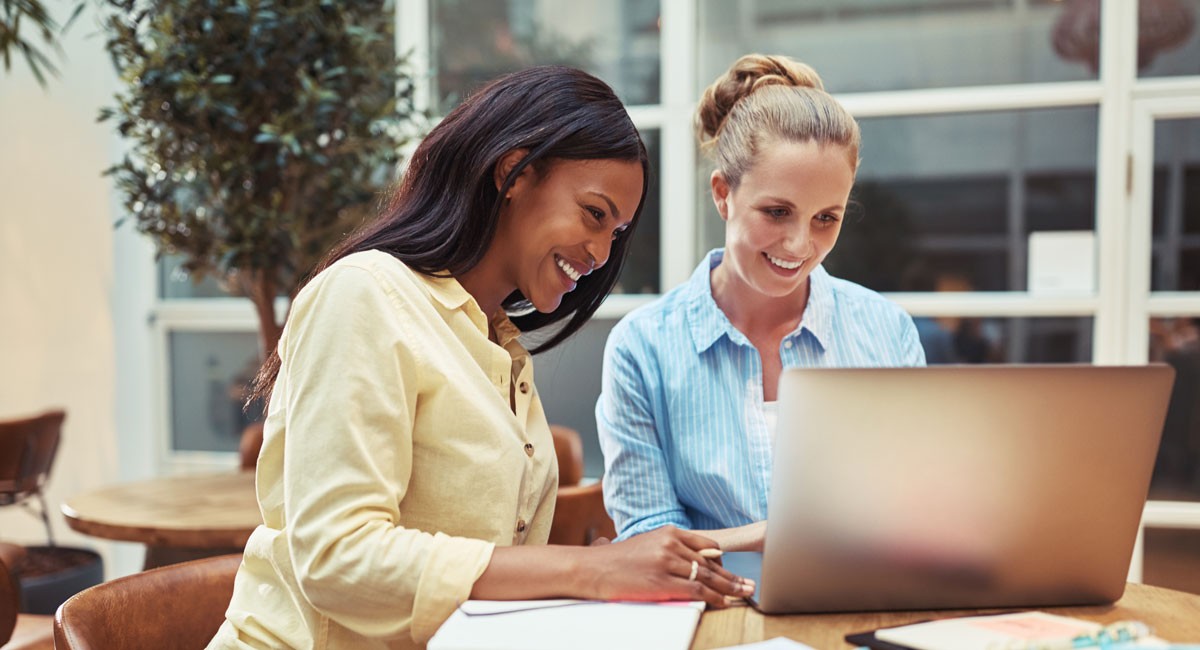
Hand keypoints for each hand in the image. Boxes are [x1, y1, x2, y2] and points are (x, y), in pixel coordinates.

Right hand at [579, 526, 754, 608]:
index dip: (723, 562)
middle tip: (748, 585)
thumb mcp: (648, 545)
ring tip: (742, 594)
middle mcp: (670, 543)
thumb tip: (695, 563)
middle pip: (711, 562)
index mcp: (669, 532)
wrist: (592, 568)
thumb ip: (671, 550)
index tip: (732, 572)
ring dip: (728, 588)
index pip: (707, 546)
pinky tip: (722, 602)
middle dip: (732, 576)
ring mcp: (666, 562)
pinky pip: (695, 590)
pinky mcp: (661, 582)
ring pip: (706, 577)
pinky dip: (713, 597)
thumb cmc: (617, 560)